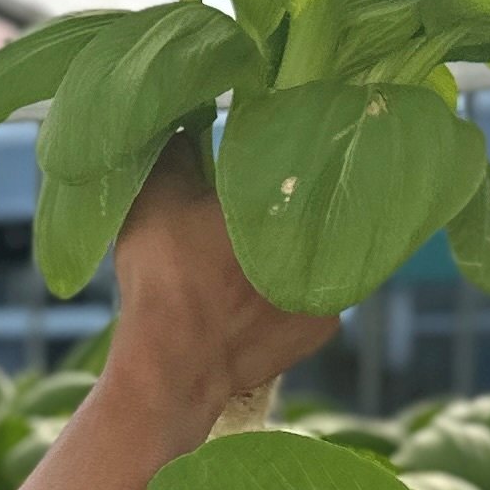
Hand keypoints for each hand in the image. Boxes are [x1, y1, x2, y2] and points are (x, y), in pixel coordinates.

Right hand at [101, 134, 339, 424]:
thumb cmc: (168, 273)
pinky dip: (286, 295)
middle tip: (250, 209)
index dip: (280, 155)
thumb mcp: (157, 195)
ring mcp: (332, 288)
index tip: (257, 155)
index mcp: (291, 199)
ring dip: (287, 252)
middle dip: (285, 206)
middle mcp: (327, 239)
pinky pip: (308, 298)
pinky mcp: (322, 329)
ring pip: (314, 254)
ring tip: (247, 259)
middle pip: (310, 209)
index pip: (301, 160)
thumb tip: (188, 123)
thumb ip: (177, 151)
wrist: (172, 366)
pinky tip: (256, 298)